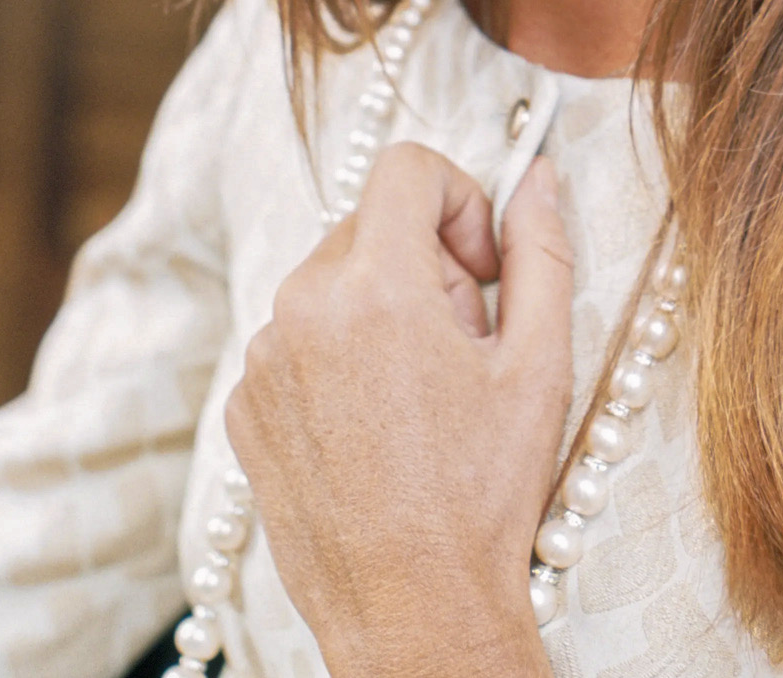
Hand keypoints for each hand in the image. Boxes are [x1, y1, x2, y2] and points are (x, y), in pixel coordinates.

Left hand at [225, 146, 573, 677]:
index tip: (484, 262)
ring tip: (423, 392)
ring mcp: (262, 361)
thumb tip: (537, 175)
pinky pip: (295, 338)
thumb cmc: (482, 496)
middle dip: (427, 261)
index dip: (461, 198)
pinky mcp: (242, 407)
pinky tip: (378, 424)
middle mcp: (301, 309)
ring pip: (333, 280)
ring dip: (383, 307)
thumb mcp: (538, 364)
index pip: (407, 167)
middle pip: (372, 223)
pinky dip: (339, 356)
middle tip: (466, 341)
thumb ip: (540, 250)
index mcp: (376, 287)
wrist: (413, 614)